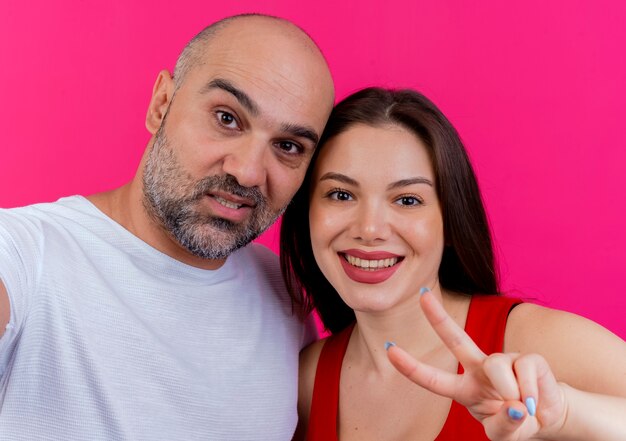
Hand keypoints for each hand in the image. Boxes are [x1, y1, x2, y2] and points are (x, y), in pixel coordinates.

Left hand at [386, 290, 566, 440]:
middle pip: (456, 339)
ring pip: (496, 365)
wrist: (548, 419)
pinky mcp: (528, 358)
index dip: (411, 366)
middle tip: (422, 294)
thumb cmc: (516, 423)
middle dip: (438, 317)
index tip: (388, 348)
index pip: (433, 379)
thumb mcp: (504, 434)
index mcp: (464, 389)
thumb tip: (515, 406)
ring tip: (521, 407)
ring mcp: (503, 361)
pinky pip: (524, 370)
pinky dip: (530, 392)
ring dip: (509, 392)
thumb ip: (504, 426)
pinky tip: (534, 400)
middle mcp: (479, 369)